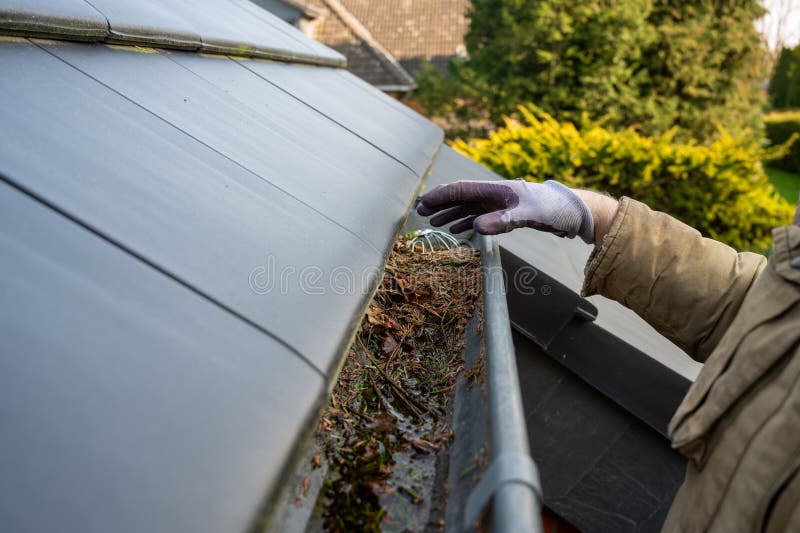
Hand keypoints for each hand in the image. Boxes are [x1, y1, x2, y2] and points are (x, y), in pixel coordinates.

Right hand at [416, 179, 597, 242]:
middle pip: (461, 197)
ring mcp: (500, 203)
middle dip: (440, 204)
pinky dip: (466, 222)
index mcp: (497, 189)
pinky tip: (458, 231)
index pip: (462, 190)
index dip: (441, 196)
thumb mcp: (529, 215)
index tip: (424, 203)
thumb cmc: (553, 208)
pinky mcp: (506, 213)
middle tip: (421, 213)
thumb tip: (475, 227)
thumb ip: (503, 220)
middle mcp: (495, 194)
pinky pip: (480, 216)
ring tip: (434, 223)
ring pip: (468, 207)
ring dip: (451, 214)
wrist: (572, 211)